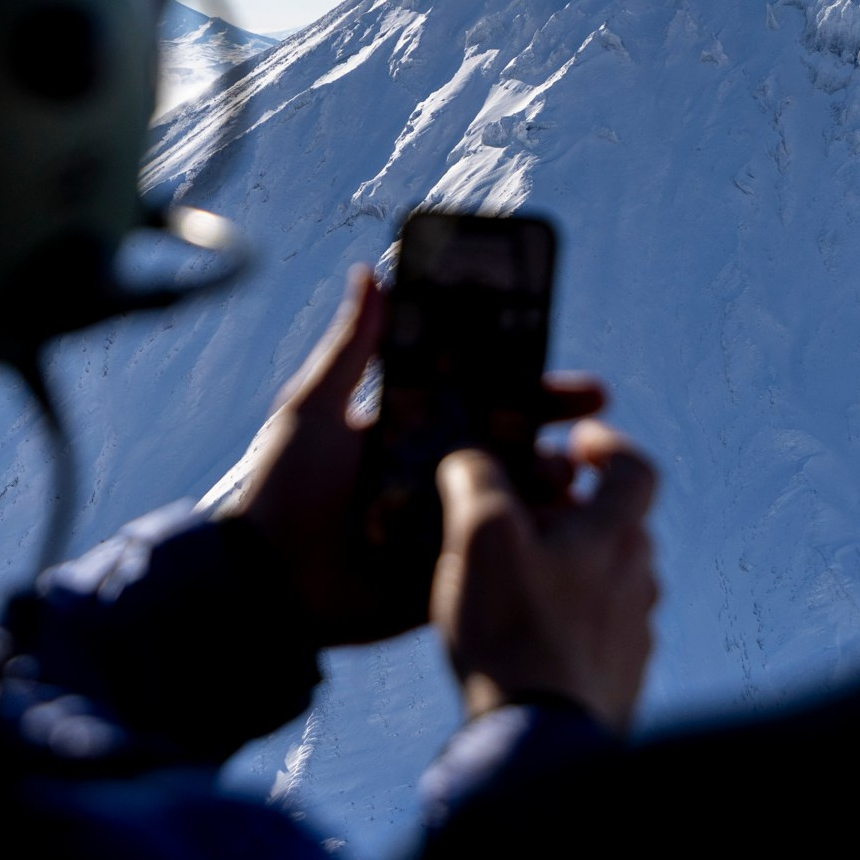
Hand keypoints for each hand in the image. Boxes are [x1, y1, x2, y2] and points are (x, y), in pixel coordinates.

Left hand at [223, 266, 605, 646]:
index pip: (482, 394)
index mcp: (412, 428)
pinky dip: (535, 542)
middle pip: (513, 439)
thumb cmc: (281, 491)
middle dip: (556, 424)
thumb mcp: (313, 410)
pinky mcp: (450, 572)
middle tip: (593, 413)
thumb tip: (371, 274)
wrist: (267, 584)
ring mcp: (448, 521)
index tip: (559, 361)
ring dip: (552, 480)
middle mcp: (438, 470)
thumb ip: (351, 350)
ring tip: (569, 472)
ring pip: (517, 495)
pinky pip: (502, 555)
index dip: (525, 379)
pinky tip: (564, 531)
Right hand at [432, 424, 660, 735]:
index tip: (575, 445)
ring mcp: (636, 632)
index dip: (606, 447)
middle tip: (527, 521)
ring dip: (577, 570)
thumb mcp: (480, 537)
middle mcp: (640, 579)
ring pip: (612, 580)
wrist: (540, 739)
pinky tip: (534, 639)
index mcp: (615, 536)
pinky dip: (576, 620)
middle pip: (620, 526)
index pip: (635, 469)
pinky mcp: (624, 676)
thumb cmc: (513, 631)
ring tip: (523, 585)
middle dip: (576, 514)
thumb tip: (470, 458)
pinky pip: (605, 630)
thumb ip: (475, 480)